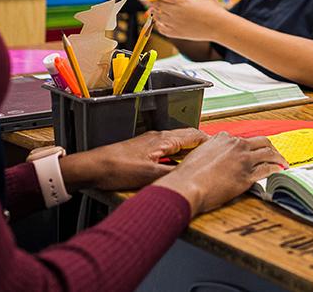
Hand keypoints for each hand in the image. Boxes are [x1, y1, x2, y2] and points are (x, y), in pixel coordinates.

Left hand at [59, 128, 207, 192]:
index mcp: (163, 139)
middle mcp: (157, 137)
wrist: (91, 168)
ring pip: (175, 144)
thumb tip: (192, 178)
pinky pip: (165, 149)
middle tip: (212, 157)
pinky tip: (173, 167)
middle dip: (201, 146)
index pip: (194, 135)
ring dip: (187, 151)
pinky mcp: (140, 150)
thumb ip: (172, 175)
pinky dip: (175, 156)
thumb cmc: (117, 169)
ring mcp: (148, 142)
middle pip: (186, 137)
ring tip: (197, 163)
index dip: (209, 141)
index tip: (220, 149)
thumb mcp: (149, 176)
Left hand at [149, 0, 226, 41]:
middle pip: (155, 4)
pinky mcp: (175, 33)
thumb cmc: (213, 8)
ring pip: (156, 16)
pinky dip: (159, 24)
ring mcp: (174, 23)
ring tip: (161, 9)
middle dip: (155, 0)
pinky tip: (164, 21)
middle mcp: (175, 11)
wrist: (219, 27)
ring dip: (156, 12)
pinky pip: (160, 28)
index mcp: (181, 0)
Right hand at [154, 132, 286, 216]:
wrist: (186, 186)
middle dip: (270, 148)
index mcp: (223, 138)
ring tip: (283, 163)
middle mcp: (236, 145)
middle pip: (262, 141)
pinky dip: (276, 169)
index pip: (243, 139)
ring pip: (269, 153)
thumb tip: (216, 158)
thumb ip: (211, 151)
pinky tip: (279, 172)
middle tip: (275, 154)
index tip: (254, 151)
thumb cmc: (187, 174)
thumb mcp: (198, 154)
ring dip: (279, 158)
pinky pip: (267, 170)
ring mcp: (243, 160)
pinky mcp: (247, 176)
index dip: (250, 146)